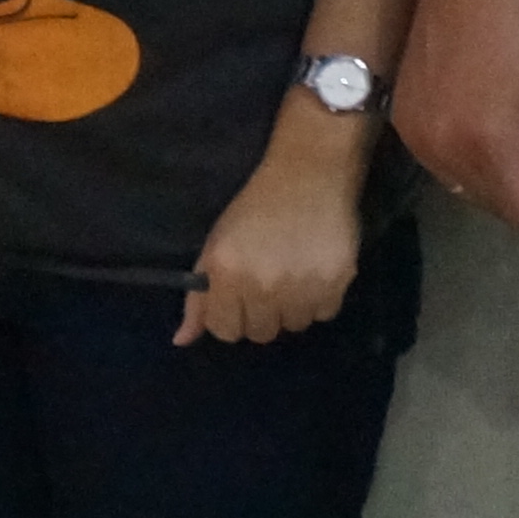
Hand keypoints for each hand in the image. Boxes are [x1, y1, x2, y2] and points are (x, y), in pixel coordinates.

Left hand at [180, 120, 368, 347]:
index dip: (229, 316)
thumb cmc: (254, 209)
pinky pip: (323, 314)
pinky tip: (313, 271)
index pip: (225, 330)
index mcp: (227, 274)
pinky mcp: (336, 283)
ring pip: (293, 326)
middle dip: (259, 313)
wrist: (307, 176)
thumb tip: (182, 340)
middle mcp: (263, 286)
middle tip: (265, 284)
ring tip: (291, 274)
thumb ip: (199, 298)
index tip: (236, 298)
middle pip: (260, 333)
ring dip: (290, 308)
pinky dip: (318, 300)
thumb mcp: (216, 247)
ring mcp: (302, 287)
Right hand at [399, 0, 518, 228]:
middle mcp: (444, 153)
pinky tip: (472, 109)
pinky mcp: (401, 121)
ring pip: (464, 187)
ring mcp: (416, 138)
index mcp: (490, 148)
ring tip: (502, 117)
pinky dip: (460, 151)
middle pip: (494, 206)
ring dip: (490, 170)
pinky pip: (439, 162)